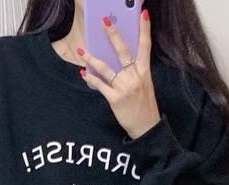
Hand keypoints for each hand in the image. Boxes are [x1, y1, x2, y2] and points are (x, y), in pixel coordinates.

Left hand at [78, 6, 161, 140]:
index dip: (145, 30)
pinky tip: (83, 73)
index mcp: (144, 72)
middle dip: (113, 35)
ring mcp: (125, 88)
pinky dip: (91, 79)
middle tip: (104, 21)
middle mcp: (135, 77)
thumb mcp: (145, 85)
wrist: (146, 128)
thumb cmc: (144, 105)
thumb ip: (134, 71)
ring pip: (106, 68)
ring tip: (82, 51)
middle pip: (123, 52)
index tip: (143, 13)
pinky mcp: (115, 99)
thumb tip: (120, 59)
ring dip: (92, 59)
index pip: (145, 46)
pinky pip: (100, 86)